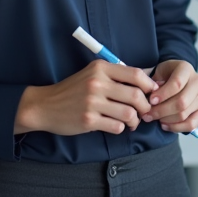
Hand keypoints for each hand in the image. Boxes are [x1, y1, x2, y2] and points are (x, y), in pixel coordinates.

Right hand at [15, 59, 158, 135]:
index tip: (151, 93)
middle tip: (144, 112)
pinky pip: (116, 126)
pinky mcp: (88, 120)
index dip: (149, 85)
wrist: (45, 105)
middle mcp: (97, 83)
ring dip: (135, 120)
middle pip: (136, 95)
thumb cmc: (73, 90)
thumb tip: (146, 80)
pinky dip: (121, 128)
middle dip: (145, 107)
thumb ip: (115, 75)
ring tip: (132, 122)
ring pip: (129, 113)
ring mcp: (92, 102)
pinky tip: (116, 126)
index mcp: (101, 68)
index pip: (135, 74)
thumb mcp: (92, 74)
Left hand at [142, 60, 197, 133]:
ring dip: (166, 120)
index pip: (177, 83)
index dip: (163, 94)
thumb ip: (151, 82)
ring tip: (154, 118)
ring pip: (184, 114)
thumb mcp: (156, 73)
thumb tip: (149, 95)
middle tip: (148, 115)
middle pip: (181, 102)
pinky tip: (165, 125)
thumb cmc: (164, 77)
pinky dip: (176, 128)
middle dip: (162, 110)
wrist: (176, 80)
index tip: (150, 101)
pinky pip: (191, 124)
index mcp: (185, 68)